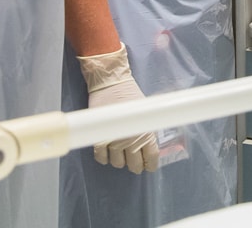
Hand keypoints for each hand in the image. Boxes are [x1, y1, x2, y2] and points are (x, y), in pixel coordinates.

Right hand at [78, 46, 159, 173]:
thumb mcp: (146, 112)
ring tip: (120, 153)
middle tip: (134, 162)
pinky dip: (104, 157)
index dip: (150, 165)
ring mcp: (114, 141)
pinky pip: (101, 157)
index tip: (149, 166)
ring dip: (120, 160)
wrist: (111, 84)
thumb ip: (149, 129)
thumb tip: (151, 145)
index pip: (151, 158)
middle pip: (134, 165)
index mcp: (146, 133)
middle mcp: (131, 141)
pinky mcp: (99, 139)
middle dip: (136, 165)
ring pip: (117, 163)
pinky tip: (107, 152)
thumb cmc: (131, 95)